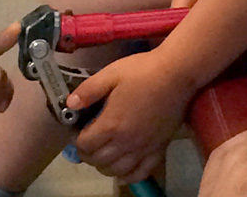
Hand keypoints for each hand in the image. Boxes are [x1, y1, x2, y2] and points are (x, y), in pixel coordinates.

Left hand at [68, 50, 195, 182]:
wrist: (176, 74)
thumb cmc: (142, 71)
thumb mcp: (111, 74)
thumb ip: (88, 90)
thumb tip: (70, 104)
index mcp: (111, 124)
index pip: (85, 145)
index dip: (76, 140)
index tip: (77, 131)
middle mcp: (126, 142)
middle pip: (98, 161)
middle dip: (87, 154)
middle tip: (87, 142)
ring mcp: (143, 149)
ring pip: (117, 170)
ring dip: (104, 166)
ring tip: (102, 153)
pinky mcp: (158, 149)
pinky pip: (140, 173)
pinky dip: (127, 175)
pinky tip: (123, 168)